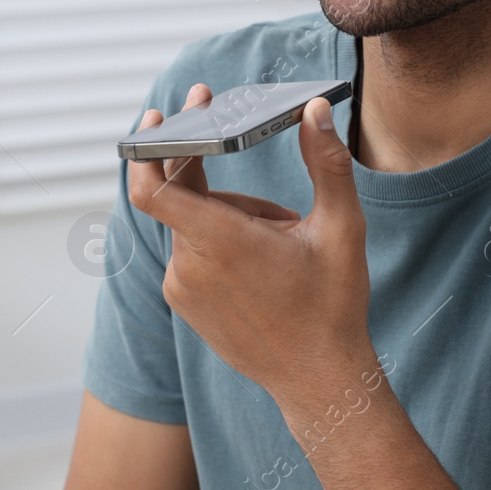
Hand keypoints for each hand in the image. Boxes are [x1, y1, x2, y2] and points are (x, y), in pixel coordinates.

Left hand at [126, 83, 374, 403]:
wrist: (317, 378)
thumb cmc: (332, 305)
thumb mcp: (341, 228)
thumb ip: (326, 162)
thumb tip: (315, 111)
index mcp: (221, 241)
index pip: (154, 188)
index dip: (150, 146)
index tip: (163, 115)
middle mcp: (189, 265)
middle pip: (185, 195)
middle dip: (220, 177)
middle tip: (267, 190)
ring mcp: (181, 287)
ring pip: (193, 224)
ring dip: (229, 217)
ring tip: (281, 244)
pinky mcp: (183, 303)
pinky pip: (193, 252)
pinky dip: (220, 243)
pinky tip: (262, 263)